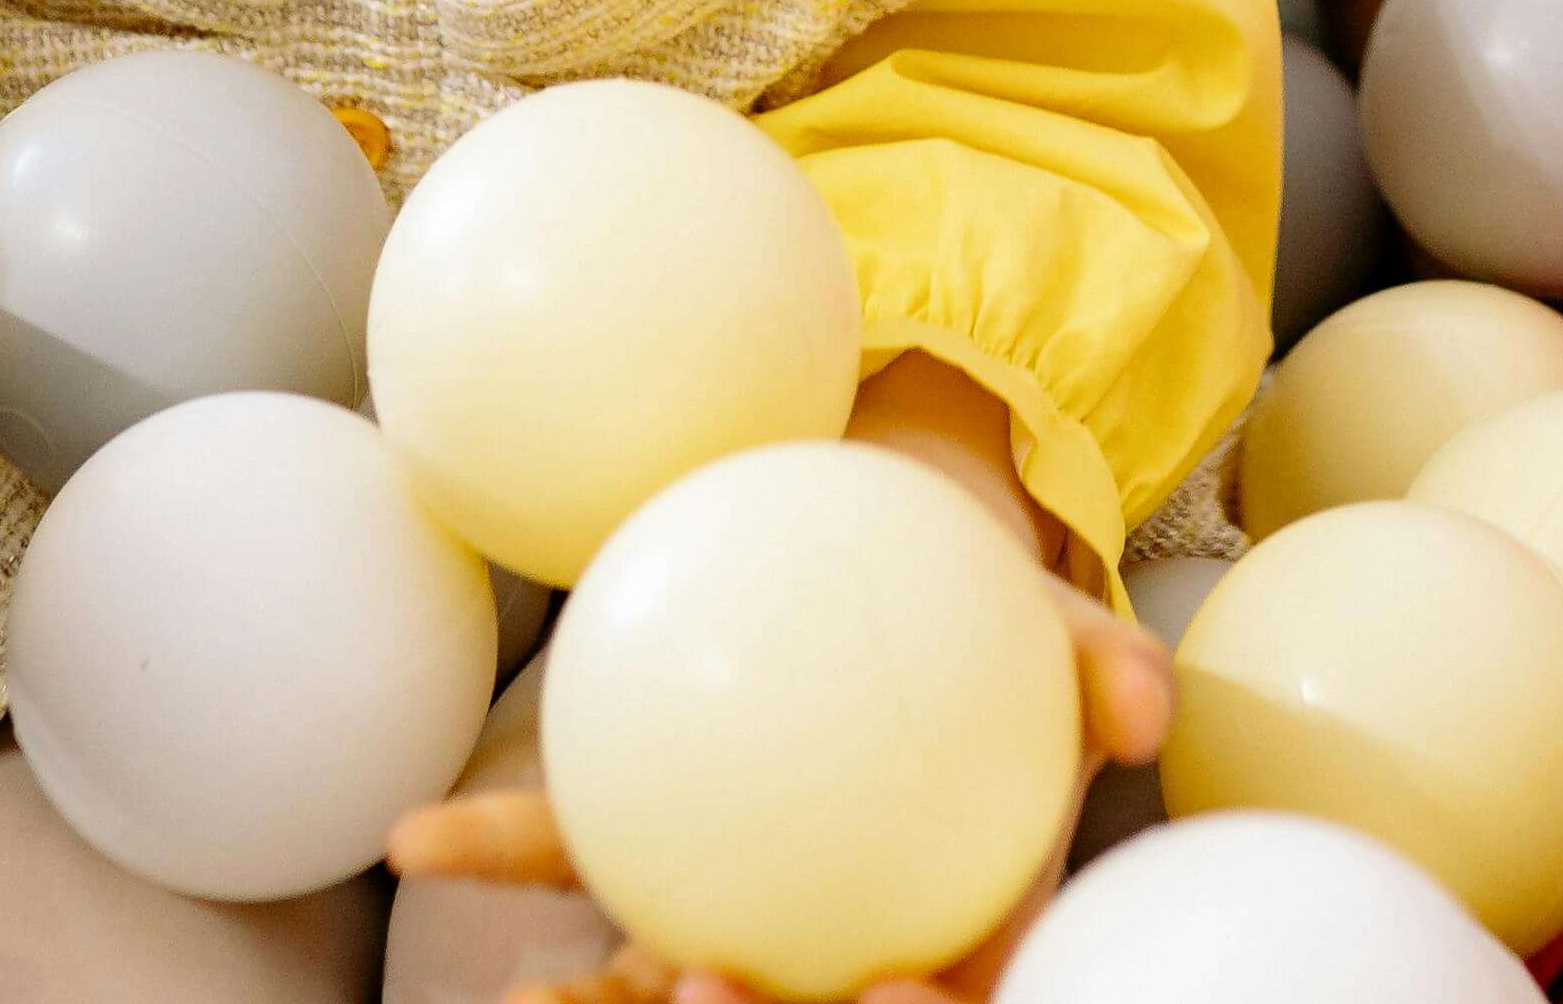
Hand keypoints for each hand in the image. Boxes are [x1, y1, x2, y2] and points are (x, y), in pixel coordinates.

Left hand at [387, 578, 1175, 999]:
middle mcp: (818, 952)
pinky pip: (565, 859)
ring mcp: (722, 915)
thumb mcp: (1076, 652)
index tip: (889, 993)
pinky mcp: (639, 853)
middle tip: (696, 990)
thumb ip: (1111, 675)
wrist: (905, 598)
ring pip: (655, 986)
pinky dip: (491, 852)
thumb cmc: (1005, 647)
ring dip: (596, 1003)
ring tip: (525, 997)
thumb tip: (1146, 707)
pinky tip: (416, 837)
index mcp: (938, 942)